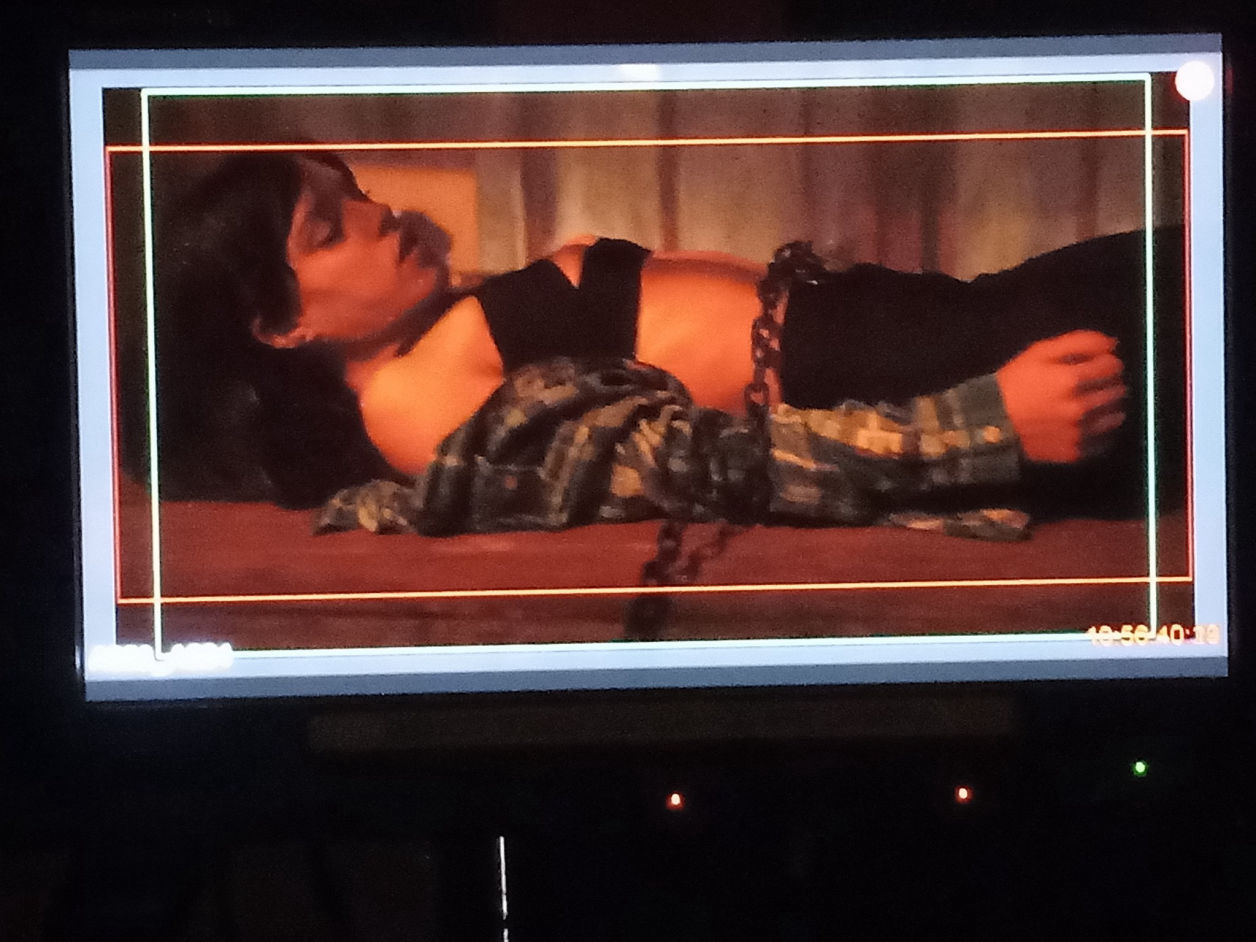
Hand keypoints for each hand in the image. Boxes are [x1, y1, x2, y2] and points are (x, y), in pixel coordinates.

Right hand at [995, 330, 1126, 463]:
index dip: (1109, 361)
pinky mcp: (1074, 452)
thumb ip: (1078, 342)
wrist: (990, 423)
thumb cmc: (1014, 383)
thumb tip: (1112, 344)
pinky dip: (1102, 431)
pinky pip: (1103, 441)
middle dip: (1110, 382)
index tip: (1100, 363)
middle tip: (1094, 383)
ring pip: (1114, 415)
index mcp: (1072, 380)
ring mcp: (1078, 432)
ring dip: (1109, 406)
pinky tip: (1088, 424)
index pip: (1112, 366)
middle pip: (1117, 390)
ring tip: (1093, 403)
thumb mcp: (1040, 352)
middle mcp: (1080, 407)